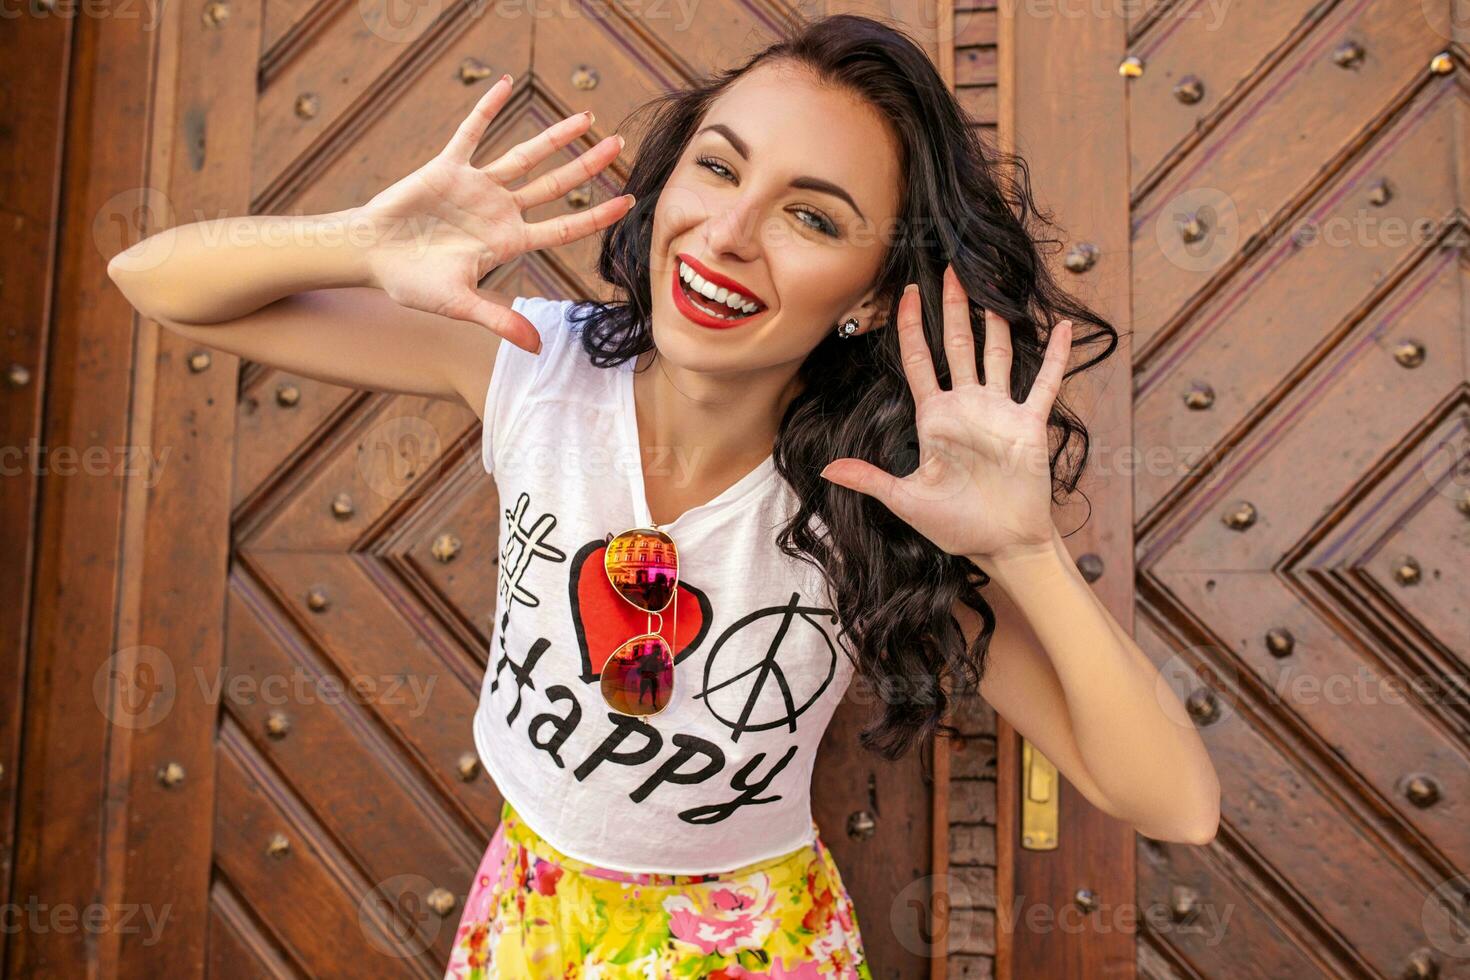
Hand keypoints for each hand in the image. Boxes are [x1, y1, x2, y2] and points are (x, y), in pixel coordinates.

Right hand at [354, 75, 632, 352]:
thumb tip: (536, 348)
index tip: (629, 201)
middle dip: (587, 165)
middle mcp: (500, 211)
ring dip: (555, 136)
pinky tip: (507, 83)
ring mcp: (476, 186)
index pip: (563, 227)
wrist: (371, 257)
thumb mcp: (459, 305)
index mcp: (508, 242)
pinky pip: (472, 131)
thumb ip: (498, 321)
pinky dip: (488, 108)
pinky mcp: (448, 167)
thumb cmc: (412, 284)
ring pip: (524, 155)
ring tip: (586, 117)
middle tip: (620, 144)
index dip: (597, 215)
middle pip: (555, 185)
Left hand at [819, 265, 1073, 567]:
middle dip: (953, 309)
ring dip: (996, 322)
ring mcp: (1000, 412)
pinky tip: (1059, 328)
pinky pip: (1044, 383)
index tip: (905, 294)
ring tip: (995, 287)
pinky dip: (1054, 357)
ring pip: (997, 354)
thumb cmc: (956, 525)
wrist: (1002, 544)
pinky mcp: (1029, 424)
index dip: (910, 328)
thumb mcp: (905, 500)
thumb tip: (825, 469)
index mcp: (935, 418)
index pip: (919, 362)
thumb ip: (869, 480)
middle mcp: (967, 407)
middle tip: (950, 271)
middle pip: (957, 346)